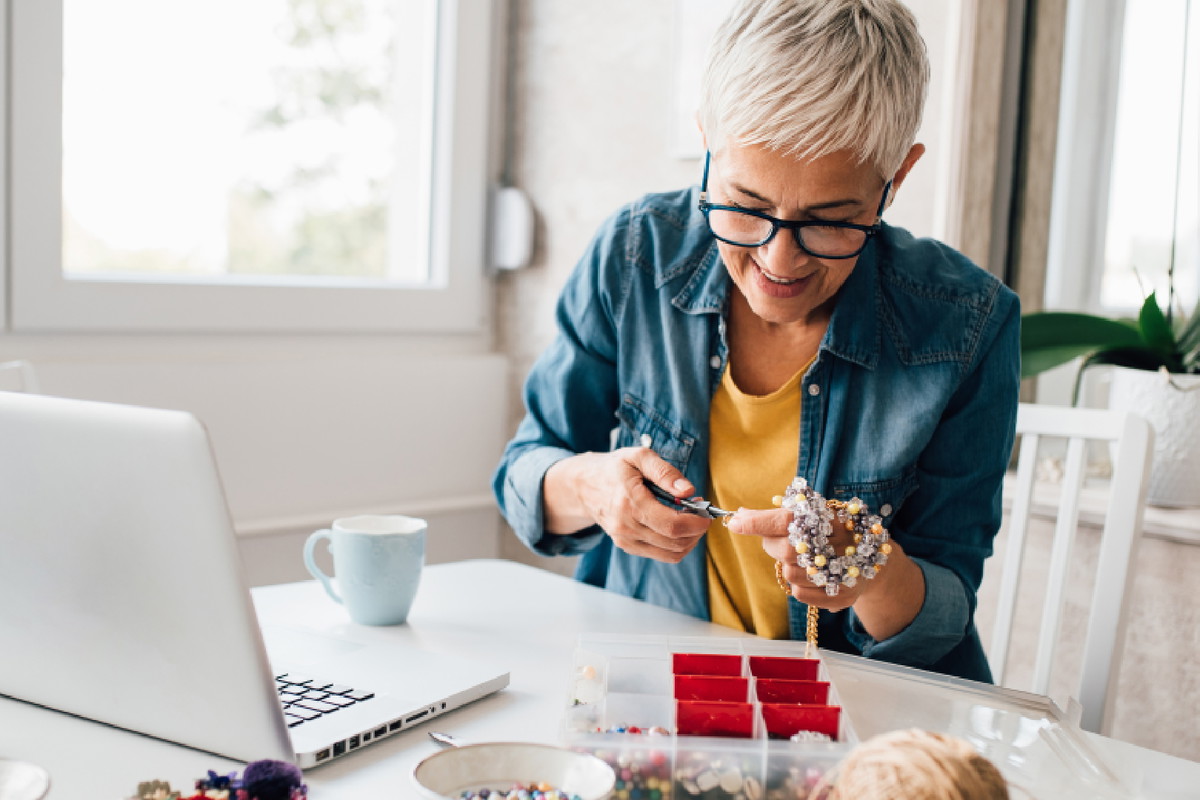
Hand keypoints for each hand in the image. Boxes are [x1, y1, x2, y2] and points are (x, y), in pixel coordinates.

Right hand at [543, 447, 710, 562]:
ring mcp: (626, 540)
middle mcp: (627, 527)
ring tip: (690, 519)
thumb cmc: (614, 468)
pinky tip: (676, 525)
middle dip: (696, 529)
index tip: (706, 511)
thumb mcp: (638, 457)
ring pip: (671, 553)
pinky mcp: (628, 547)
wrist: (584, 486)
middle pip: (675, 542)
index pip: (672, 525)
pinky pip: (662, 554)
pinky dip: (676, 544)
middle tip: (701, 512)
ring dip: (689, 539)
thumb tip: (688, 491)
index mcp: (630, 503)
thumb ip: (665, 472)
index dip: (697, 522)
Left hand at [726, 507, 870, 611]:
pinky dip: (800, 585)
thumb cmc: (829, 533)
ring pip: (790, 574)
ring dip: (790, 567)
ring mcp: (843, 571)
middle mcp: (839, 543)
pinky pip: (800, 594)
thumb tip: (738, 517)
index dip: (758, 521)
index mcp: (828, 517)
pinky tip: (813, 576)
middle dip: (775, 546)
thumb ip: (772, 518)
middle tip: (784, 541)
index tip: (735, 522)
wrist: (869, 559)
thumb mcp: (808, 517)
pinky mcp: (842, 595)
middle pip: (785, 550)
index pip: (786, 519)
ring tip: (807, 559)